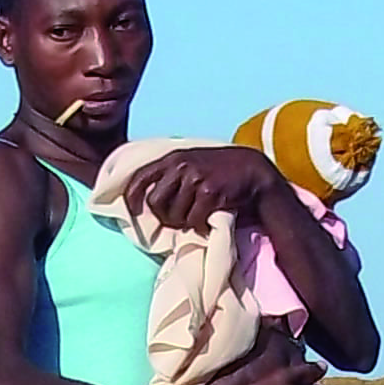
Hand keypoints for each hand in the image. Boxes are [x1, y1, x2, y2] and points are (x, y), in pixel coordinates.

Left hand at [117, 141, 279, 232]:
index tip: (133, 212)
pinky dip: (200, 225)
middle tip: (177, 219)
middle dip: (164, 216)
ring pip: (175, 215)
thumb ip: (169, 174)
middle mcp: (181, 166)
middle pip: (155, 203)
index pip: (140, 178)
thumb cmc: (217, 170)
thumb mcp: (190, 162)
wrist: (251, 169)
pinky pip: (193, 220)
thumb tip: (144, 199)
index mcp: (172, 158)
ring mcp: (195, 179)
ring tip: (197, 215)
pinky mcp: (210, 193)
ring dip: (184, 222)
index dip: (132, 197)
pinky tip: (208, 218)